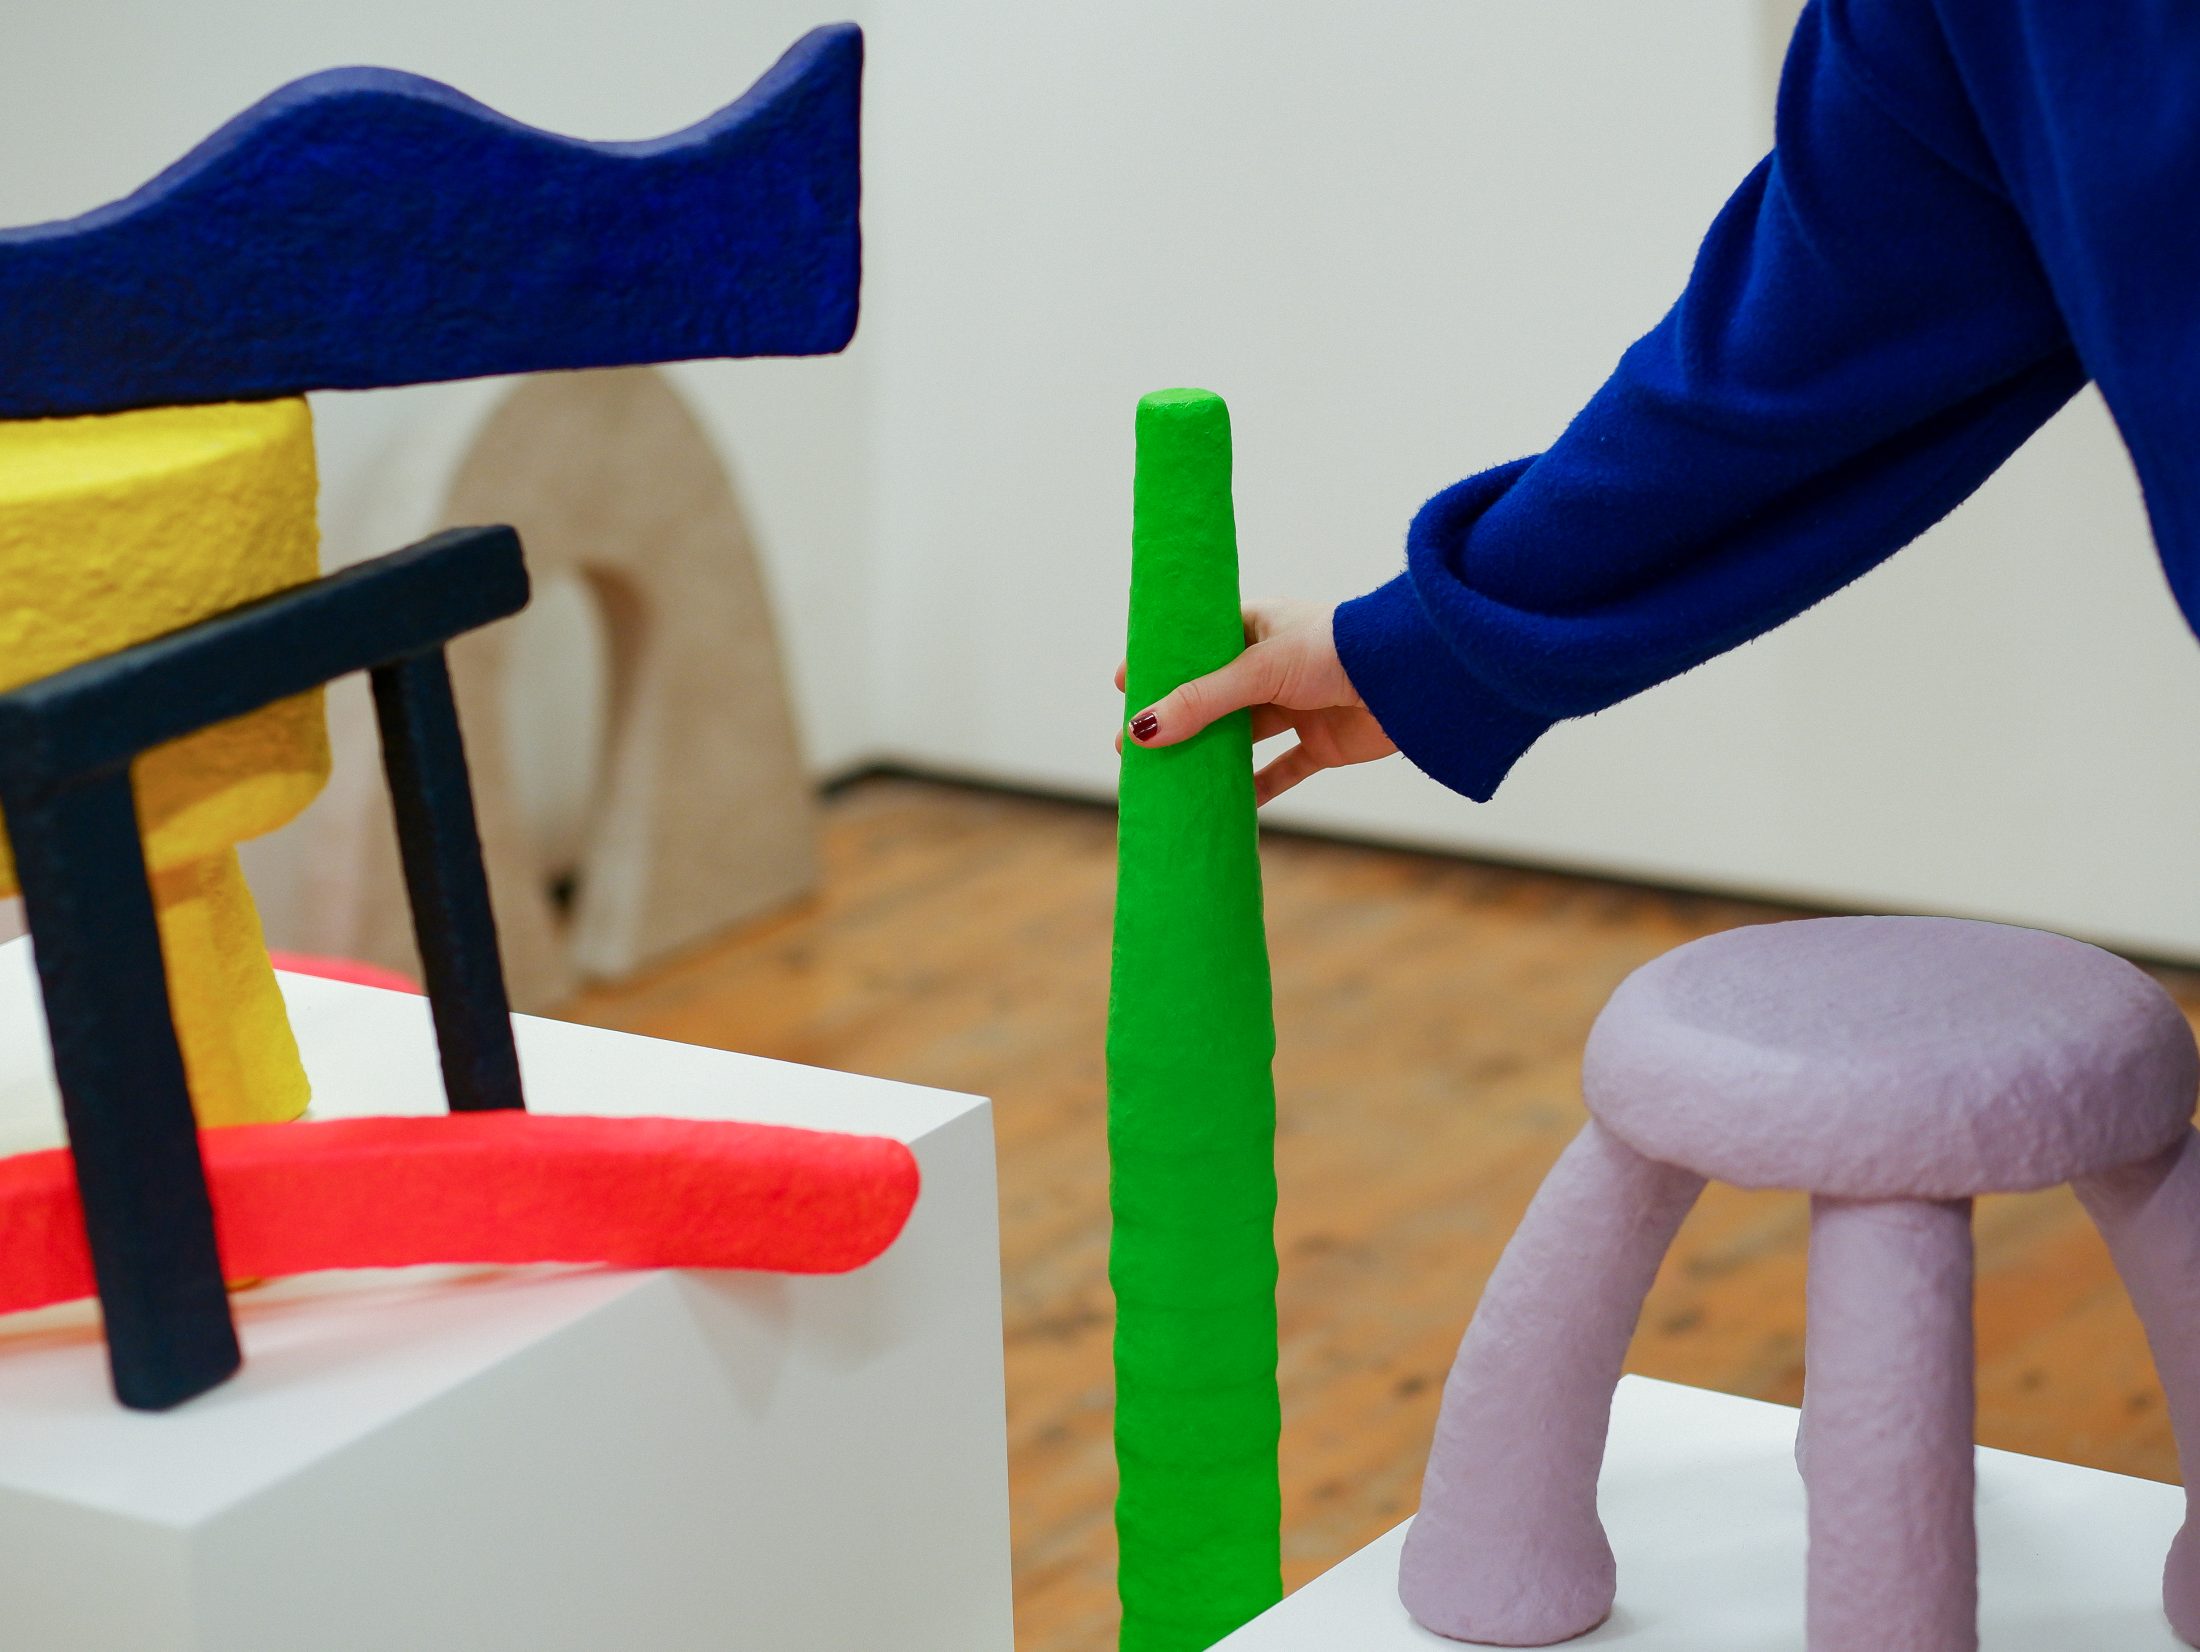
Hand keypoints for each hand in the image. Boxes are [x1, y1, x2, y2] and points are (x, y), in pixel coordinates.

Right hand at [1115, 599, 1395, 803]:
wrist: (1414, 677)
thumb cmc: (1337, 651)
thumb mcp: (1258, 670)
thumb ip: (1200, 702)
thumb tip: (1139, 732)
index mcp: (1259, 625)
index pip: (1198, 644)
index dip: (1163, 664)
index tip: (1125, 685)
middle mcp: (1276, 665)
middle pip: (1213, 697)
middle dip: (1176, 720)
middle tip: (1130, 744)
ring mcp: (1299, 705)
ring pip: (1243, 736)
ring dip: (1209, 756)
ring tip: (1164, 775)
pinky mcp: (1322, 743)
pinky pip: (1281, 771)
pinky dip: (1255, 789)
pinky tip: (1226, 807)